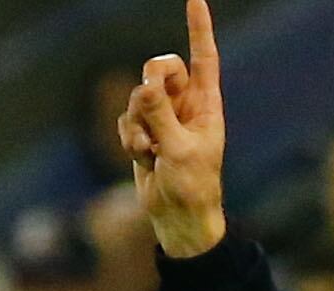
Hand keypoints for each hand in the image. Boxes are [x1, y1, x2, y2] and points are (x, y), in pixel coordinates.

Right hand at [119, 0, 227, 258]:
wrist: (179, 219)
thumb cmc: (192, 187)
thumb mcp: (178, 150)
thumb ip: (160, 116)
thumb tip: (145, 84)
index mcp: (206, 104)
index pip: (204, 57)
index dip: (199, 28)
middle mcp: (185, 106)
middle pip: (161, 68)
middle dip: (151, 83)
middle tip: (149, 101)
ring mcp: (163, 119)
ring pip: (138, 95)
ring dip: (137, 122)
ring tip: (149, 150)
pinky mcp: (144, 134)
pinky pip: (127, 118)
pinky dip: (129, 137)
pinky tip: (141, 156)